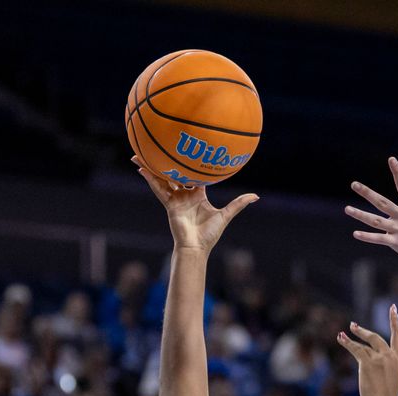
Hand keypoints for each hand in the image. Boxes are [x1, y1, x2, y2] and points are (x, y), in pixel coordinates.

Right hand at [133, 156, 257, 251]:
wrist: (197, 247)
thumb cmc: (210, 233)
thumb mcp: (226, 215)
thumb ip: (239, 204)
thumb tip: (256, 196)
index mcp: (198, 194)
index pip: (193, 174)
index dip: (190, 163)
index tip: (187, 149)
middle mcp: (185, 194)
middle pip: (174, 174)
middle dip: (167, 161)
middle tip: (161, 145)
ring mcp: (175, 198)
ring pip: (163, 179)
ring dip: (152, 166)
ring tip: (141, 153)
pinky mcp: (169, 204)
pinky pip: (159, 189)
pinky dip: (151, 179)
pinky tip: (142, 169)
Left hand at [337, 307, 397, 395]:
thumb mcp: (392, 380)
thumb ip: (385, 369)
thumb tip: (372, 368)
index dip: (395, 321)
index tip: (393, 309)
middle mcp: (390, 356)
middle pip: (376, 337)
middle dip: (364, 332)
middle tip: (354, 326)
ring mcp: (379, 358)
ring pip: (364, 343)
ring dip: (354, 336)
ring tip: (345, 332)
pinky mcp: (367, 363)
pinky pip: (355, 349)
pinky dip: (346, 342)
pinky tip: (340, 337)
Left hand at [346, 157, 397, 273]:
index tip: (391, 159)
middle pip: (382, 202)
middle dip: (367, 193)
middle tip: (354, 184)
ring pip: (375, 221)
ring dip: (360, 215)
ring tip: (346, 209)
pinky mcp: (397, 244)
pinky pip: (379, 240)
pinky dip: (367, 237)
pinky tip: (355, 233)